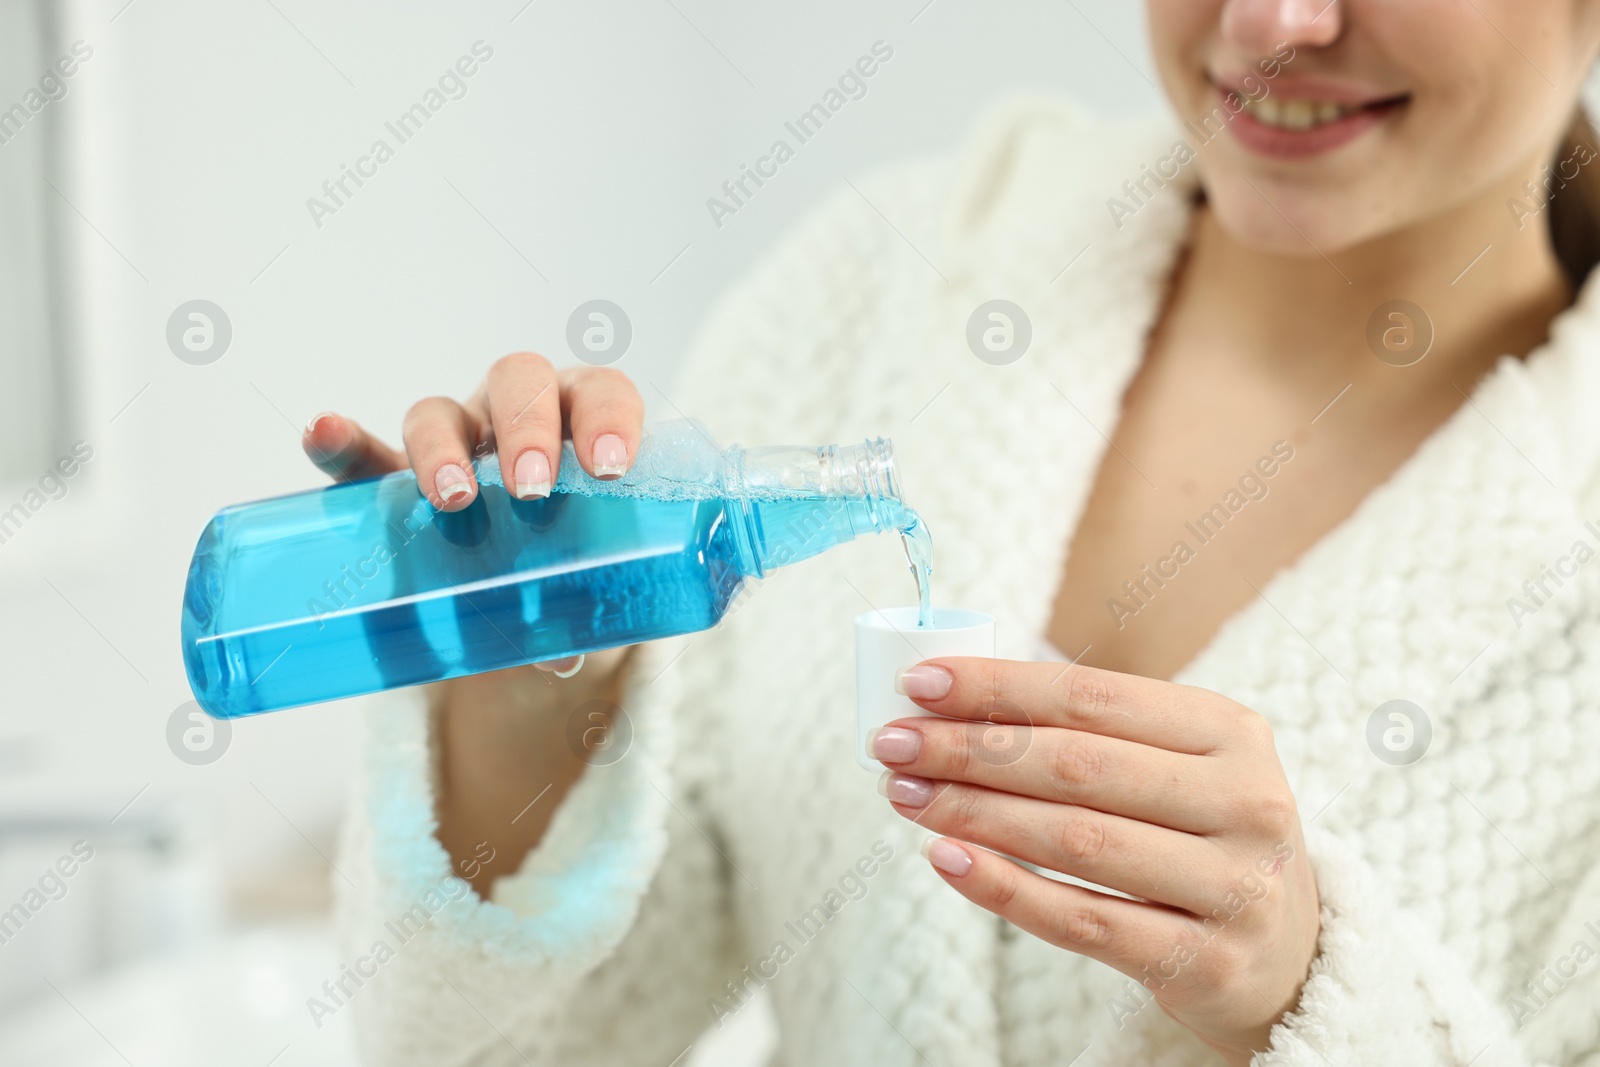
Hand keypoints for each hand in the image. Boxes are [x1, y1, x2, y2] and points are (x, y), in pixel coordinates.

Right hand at [299, 352, 645, 676]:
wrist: (512, 573)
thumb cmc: (566, 556)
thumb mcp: (580, 571)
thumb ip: (575, 604)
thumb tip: (560, 656)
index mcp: (579, 422)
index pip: (599, 393)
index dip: (608, 418)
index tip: (611, 466)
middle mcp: (513, 415)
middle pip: (517, 384)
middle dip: (528, 432)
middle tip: (532, 490)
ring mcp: (451, 439)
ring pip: (438, 414)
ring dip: (444, 451)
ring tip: (451, 498)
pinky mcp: (389, 475)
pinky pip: (361, 454)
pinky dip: (341, 442)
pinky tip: (322, 434)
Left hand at [870, 658, 1320, 1062]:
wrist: (1287, 957)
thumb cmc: (1199, 836)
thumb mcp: (1176, 767)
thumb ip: (1086, 732)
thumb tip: (952, 702)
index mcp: (1232, 732)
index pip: (1094, 697)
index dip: (999, 687)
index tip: (920, 684)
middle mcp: (1246, 803)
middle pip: (1078, 766)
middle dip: (969, 750)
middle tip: (893, 743)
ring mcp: (1235, 888)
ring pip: (1076, 841)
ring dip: (974, 814)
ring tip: (905, 794)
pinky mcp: (1206, 962)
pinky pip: (1083, 922)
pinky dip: (1005, 889)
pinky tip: (946, 860)